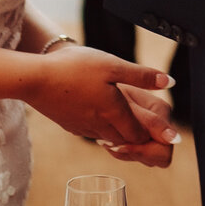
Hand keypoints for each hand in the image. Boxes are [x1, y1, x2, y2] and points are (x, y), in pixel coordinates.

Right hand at [26, 42, 176, 155]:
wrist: (34, 79)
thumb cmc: (74, 68)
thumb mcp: (112, 65)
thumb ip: (142, 76)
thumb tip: (170, 82)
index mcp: (115, 112)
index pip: (140, 134)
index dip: (152, 133)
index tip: (160, 127)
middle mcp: (100, 125)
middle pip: (127, 140)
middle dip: (138, 137)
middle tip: (147, 127)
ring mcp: (83, 128)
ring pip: (109, 138)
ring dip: (120, 133)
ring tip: (125, 121)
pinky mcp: (70, 125)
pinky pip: (92, 133)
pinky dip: (102, 129)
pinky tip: (100, 115)